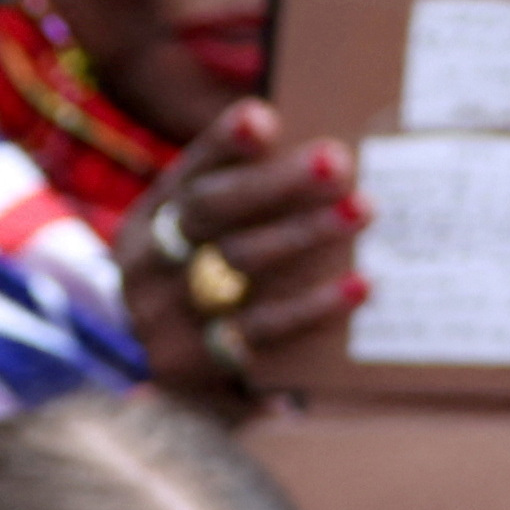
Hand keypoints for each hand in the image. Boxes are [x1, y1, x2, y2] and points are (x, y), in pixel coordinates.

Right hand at [119, 100, 367, 401]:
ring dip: (306, 233)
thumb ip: (240, 203)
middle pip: (213, 213)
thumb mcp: (199, 246)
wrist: (164, 393)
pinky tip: (361, 284)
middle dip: (277, 183)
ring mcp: (165, 318)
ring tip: (364, 208)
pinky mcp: (197, 364)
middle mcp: (145, 266)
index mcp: (146, 222)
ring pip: (240, 266)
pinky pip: (263, 329)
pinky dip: (315, 305)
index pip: (188, 174)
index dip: (224, 145)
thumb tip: (313, 155)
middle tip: (337, 159)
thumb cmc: (204, 294)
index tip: (264, 117)